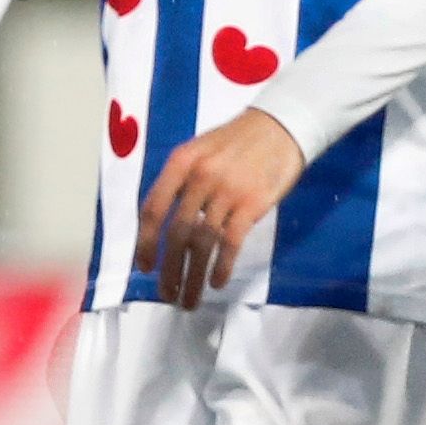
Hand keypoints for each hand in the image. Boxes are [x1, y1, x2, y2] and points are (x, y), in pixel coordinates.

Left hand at [136, 110, 303, 311]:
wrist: (281, 125)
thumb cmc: (237, 141)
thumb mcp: (200, 150)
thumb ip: (181, 181)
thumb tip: (165, 225)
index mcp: (181, 163)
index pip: (154, 208)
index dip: (145, 242)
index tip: (144, 266)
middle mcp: (200, 178)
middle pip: (177, 232)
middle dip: (169, 269)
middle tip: (166, 293)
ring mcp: (226, 192)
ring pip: (202, 243)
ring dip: (193, 277)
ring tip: (188, 299)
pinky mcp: (252, 204)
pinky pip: (231, 243)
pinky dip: (221, 267)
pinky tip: (216, 283)